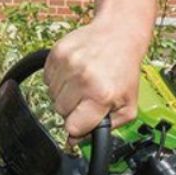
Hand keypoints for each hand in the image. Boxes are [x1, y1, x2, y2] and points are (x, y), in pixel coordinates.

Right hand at [44, 22, 142, 139]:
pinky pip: (47, 78)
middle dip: (72, 107)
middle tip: (87, 95)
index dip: (78, 126)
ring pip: (52, 94)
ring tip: (82, 81)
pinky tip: (74, 71)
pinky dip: (58, 78)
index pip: (73, 126)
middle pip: (60, 110)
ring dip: (64, 92)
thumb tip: (76, 140)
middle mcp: (83, 79)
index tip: (83, 119)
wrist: (119, 34)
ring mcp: (68, 64)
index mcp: (101, 95)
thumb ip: (107, 127)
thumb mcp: (128, 104)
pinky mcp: (58, 53)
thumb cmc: (123, 69)